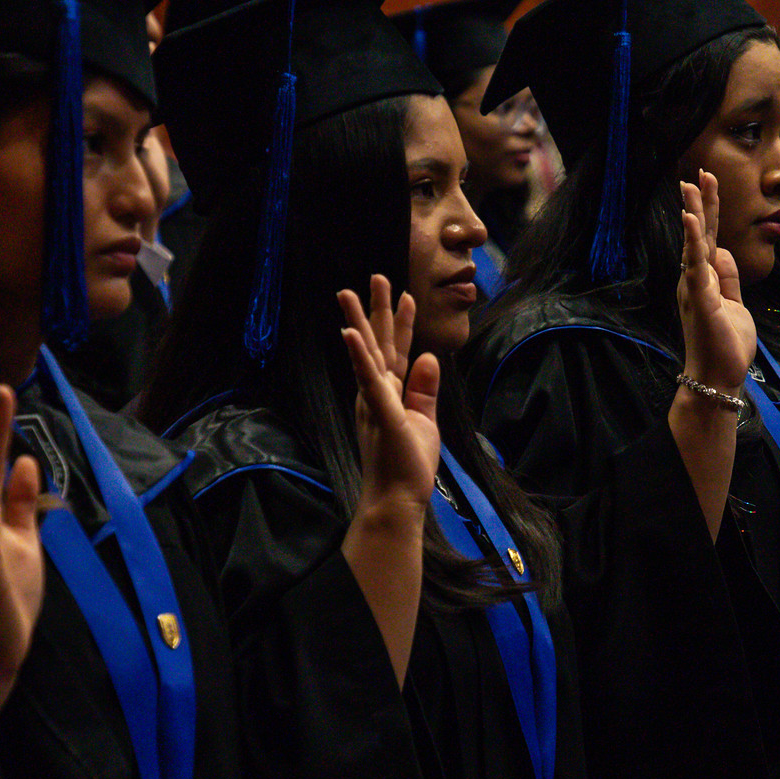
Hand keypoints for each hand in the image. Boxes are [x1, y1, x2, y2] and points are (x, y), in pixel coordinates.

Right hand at [339, 276, 439, 518]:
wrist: (397, 501)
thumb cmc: (408, 466)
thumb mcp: (424, 421)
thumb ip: (424, 390)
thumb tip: (429, 357)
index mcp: (390, 395)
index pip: (397, 352)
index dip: (401, 324)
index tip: (407, 296)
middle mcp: (378, 394)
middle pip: (378, 344)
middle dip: (376, 309)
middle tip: (375, 277)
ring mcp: (376, 402)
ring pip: (368, 354)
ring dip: (360, 322)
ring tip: (350, 292)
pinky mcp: (381, 414)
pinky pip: (369, 381)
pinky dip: (360, 357)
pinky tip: (350, 333)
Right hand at [677, 171, 754, 396]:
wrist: (718, 378)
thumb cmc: (725, 345)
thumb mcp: (734, 305)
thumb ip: (729, 279)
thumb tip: (723, 252)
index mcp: (704, 280)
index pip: (708, 239)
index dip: (708, 212)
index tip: (706, 183)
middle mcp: (695, 280)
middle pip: (699, 234)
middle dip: (700, 203)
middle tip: (698, 173)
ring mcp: (695, 288)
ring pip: (694, 243)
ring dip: (694, 213)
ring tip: (690, 186)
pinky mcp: (700, 298)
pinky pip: (696, 264)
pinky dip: (693, 240)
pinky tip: (690, 219)